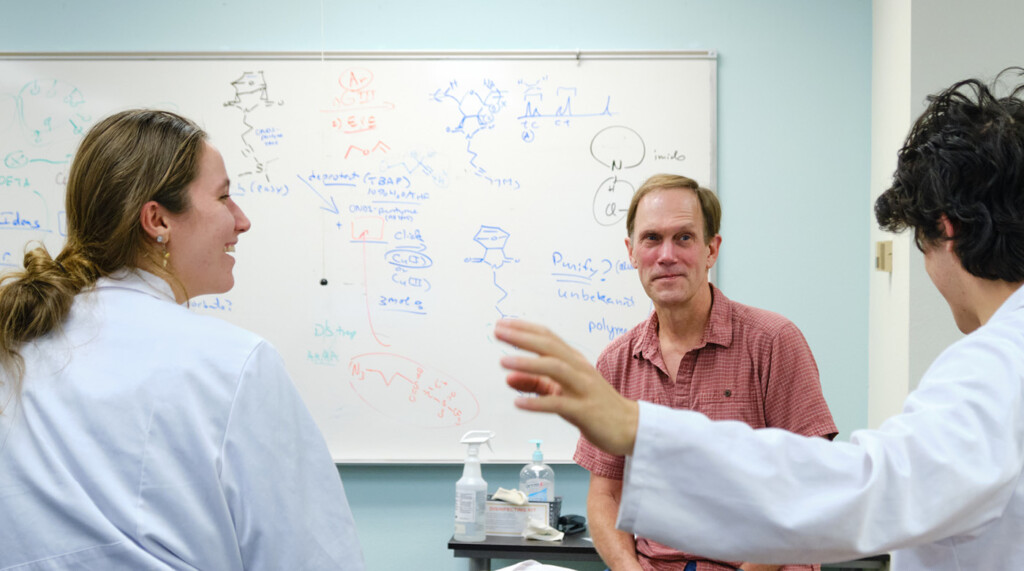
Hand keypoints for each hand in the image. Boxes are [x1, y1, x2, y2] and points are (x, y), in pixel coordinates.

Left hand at [494, 319, 638, 455]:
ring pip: (555, 369)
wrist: (630, 427)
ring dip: (528, 363)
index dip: (525, 329)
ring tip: (504, 361)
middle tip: (498, 332)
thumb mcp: (561, 392)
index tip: (502, 324)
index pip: (548, 337)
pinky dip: (537, 402)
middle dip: (522, 338)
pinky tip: (519, 403)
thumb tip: (508, 377)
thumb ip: (535, 384)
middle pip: (550, 347)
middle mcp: (579, 369)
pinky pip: (559, 404)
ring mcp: (583, 389)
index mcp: (574, 361)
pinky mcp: (585, 411)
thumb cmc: (594, 406)